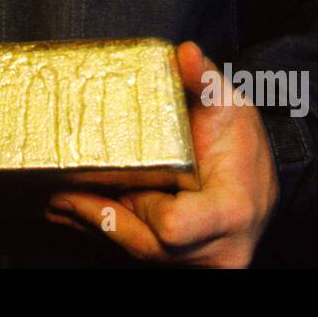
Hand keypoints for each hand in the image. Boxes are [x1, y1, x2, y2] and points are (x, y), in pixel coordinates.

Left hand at [46, 41, 279, 266]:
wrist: (260, 183)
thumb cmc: (245, 144)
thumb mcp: (230, 105)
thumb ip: (204, 80)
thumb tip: (183, 53)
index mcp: (229, 211)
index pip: (172, 227)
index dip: (143, 206)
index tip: (127, 185)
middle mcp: (216, 249)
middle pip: (145, 243)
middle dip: (102, 218)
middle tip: (60, 194)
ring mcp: (198, 262)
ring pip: (137, 252)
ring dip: (95, 226)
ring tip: (58, 202)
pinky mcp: (181, 263)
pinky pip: (138, 252)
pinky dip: (107, 231)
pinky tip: (72, 214)